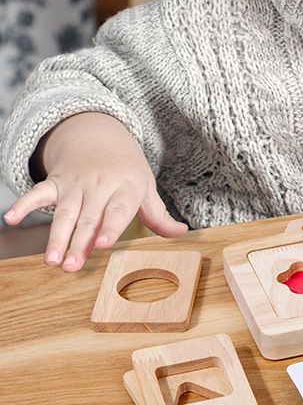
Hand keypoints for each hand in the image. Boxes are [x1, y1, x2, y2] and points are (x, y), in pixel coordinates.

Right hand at [2, 112, 186, 271]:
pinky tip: (10, 218)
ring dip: (55, 236)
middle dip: (79, 243)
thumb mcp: (146, 188)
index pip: (119, 210)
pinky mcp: (56, 182)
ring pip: (64, 212)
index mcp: (126, 188)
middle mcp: (100, 186)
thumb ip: (159, 215)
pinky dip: (24, 204)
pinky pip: (38, 192)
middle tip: (71, 267)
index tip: (105, 244)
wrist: (101, 137)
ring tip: (51, 261)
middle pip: (88, 218)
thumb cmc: (128, 172)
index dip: (111, 226)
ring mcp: (76, 184)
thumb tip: (183, 233)